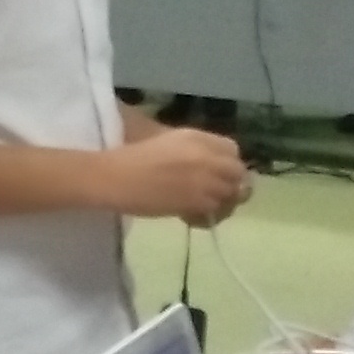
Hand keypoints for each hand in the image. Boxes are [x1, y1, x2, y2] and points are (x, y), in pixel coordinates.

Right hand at [97, 127, 252, 225]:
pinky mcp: (198, 202)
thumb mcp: (164, 141)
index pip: (232, 150)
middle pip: (238, 172)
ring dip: (221, 203)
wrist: (115, 177)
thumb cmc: (130, 156)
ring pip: (231, 195)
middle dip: (231, 184)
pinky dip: (208, 216)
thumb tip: (207, 164)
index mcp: (196, 137)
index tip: (217, 173)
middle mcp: (206, 155)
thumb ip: (190, 149)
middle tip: (215, 195)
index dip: (228, 163)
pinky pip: (216, 212)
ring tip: (202, 208)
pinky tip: (190, 216)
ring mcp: (205, 179)